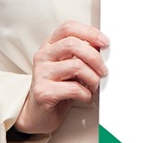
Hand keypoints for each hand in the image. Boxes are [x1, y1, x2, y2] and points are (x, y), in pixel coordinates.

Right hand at [13, 20, 109, 135]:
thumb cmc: (57, 88)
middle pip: (72, 44)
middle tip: (103, 69)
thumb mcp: (69, 66)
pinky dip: (86, 94)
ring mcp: (41, 74)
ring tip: (94, 86)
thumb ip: (81, 54)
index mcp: (49, 46)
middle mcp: (43, 56)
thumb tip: (102, 48)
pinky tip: (85, 96)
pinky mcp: (43, 92)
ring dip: (93, 78)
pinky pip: (74, 88)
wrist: (38, 114)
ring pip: (76, 66)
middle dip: (94, 57)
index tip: (104, 42)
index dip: (89, 32)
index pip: (68, 28)